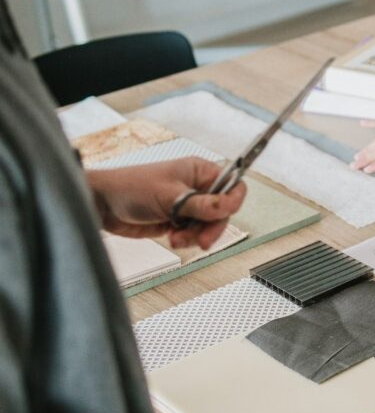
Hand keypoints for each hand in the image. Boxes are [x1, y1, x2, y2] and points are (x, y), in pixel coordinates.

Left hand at [86, 157, 246, 249]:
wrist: (103, 206)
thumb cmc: (129, 188)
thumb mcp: (170, 196)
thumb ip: (201, 204)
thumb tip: (228, 205)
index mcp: (199, 172)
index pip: (232, 186)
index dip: (232, 201)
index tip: (223, 214)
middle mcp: (197, 187)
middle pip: (222, 211)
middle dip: (211, 227)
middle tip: (202, 240)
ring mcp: (188, 205)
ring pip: (209, 226)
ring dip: (196, 236)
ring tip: (178, 237)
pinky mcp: (179, 220)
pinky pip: (195, 234)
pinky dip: (186, 239)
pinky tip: (173, 238)